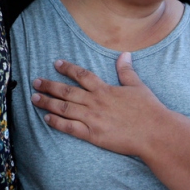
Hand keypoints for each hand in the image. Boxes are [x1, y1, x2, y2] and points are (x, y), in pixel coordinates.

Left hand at [32, 54, 189, 189]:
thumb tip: (125, 54)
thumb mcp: (138, 86)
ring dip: (48, 102)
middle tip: (36, 82)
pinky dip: (57, 123)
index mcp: (105, 89)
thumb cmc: (149, 110)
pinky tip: (46, 118)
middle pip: (67, 91)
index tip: (56, 63)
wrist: (155, 133)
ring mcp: (93, 118)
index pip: (82, 75)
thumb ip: (126, 71)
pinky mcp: (93, 135)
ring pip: (64, 108)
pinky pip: (70, 128)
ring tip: (34, 98)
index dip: (68, 68)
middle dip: (49, 85)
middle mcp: (95, 102)